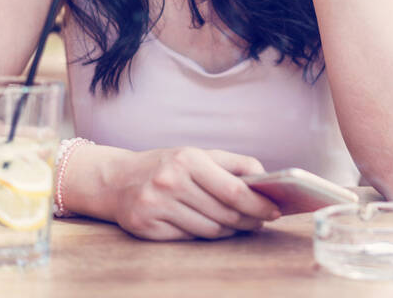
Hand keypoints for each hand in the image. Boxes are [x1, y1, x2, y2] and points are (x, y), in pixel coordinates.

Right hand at [110, 147, 281, 240]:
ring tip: (241, 225)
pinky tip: (213, 228)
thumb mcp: (197, 155)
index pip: (234, 190)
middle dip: (249, 220)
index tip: (275, 210)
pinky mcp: (146, 228)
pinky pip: (189, 238)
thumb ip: (233, 164)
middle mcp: (170, 182)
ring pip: (209, 230)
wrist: (117, 179)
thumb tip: (265, 180)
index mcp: (188, 159)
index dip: (258, 204)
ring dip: (230, 230)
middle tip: (261, 221)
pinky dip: (206, 235)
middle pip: (224, 213)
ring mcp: (156, 206)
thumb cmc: (167, 165)